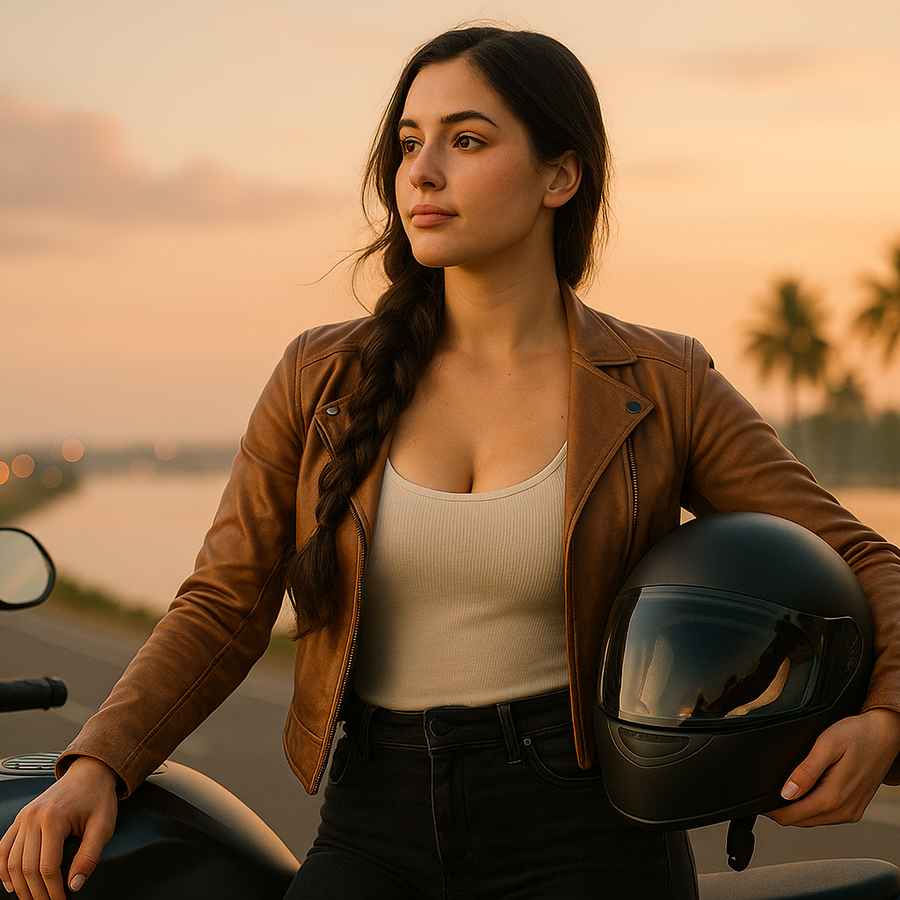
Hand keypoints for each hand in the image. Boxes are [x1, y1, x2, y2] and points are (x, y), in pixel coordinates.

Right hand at [0, 756, 117, 899]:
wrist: (90, 772)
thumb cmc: (98, 796)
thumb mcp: (104, 825)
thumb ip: (90, 856)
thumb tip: (74, 885)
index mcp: (54, 817)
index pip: (47, 866)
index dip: (53, 890)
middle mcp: (33, 817)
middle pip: (27, 867)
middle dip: (36, 892)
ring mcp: (23, 817)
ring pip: (11, 862)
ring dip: (20, 886)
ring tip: (33, 899)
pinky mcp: (20, 819)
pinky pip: (3, 848)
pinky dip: (3, 869)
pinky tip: (12, 884)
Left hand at [766, 708, 899, 826]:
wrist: (886, 735)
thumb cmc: (858, 735)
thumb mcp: (827, 745)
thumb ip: (806, 771)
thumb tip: (787, 792)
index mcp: (833, 797)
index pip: (792, 816)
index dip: (772, 810)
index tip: (759, 800)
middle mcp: (843, 810)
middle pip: (801, 821)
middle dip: (781, 810)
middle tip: (766, 793)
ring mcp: (851, 811)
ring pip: (813, 820)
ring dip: (796, 810)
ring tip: (782, 791)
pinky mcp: (854, 808)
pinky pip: (826, 816)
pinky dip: (811, 808)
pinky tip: (804, 793)